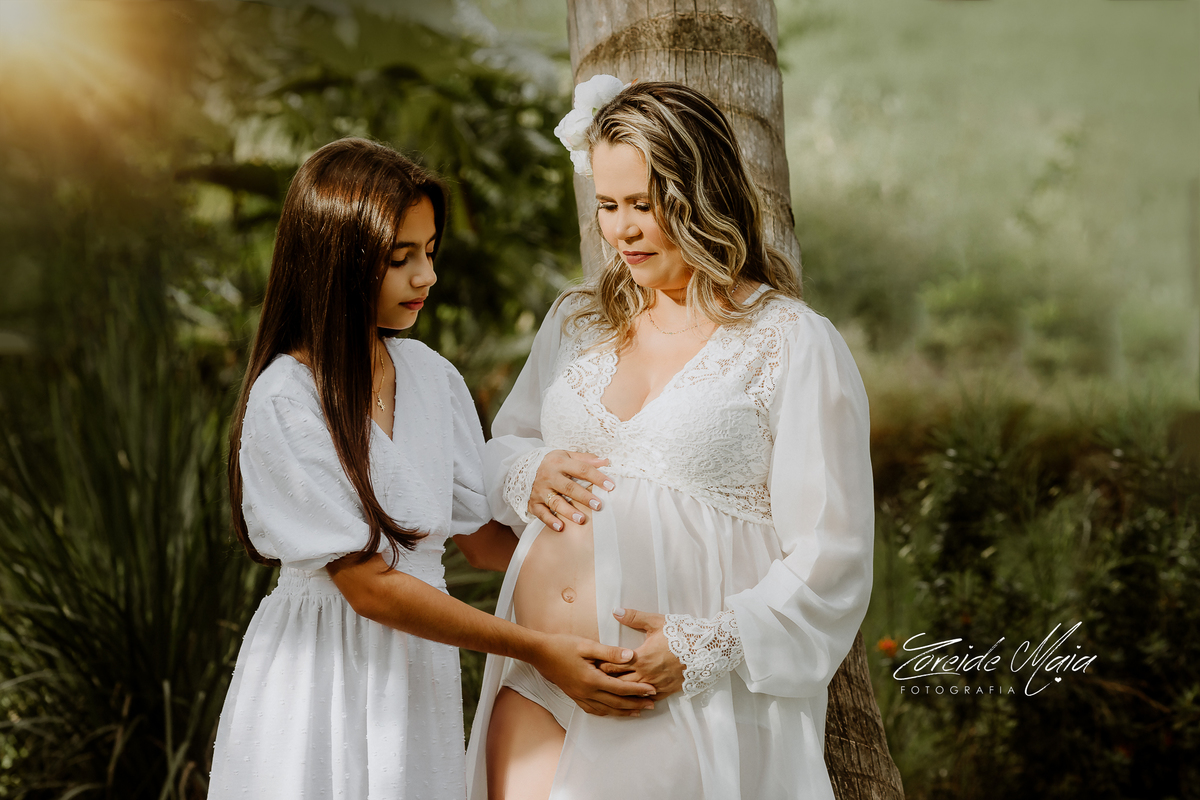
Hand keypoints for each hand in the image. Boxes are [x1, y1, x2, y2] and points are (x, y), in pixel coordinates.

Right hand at [528, 450, 614, 531]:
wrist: (521, 469)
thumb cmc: (552, 464)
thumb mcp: (566, 456)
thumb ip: (585, 459)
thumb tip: (605, 461)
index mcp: (559, 463)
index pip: (581, 469)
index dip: (597, 477)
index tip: (611, 486)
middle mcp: (549, 476)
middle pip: (568, 487)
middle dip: (584, 497)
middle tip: (598, 505)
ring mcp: (540, 491)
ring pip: (555, 502)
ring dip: (568, 511)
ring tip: (581, 519)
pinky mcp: (533, 503)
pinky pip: (541, 513)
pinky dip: (550, 521)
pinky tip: (560, 527)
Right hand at [530, 633, 656, 716]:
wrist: (540, 653)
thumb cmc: (563, 646)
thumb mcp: (587, 645)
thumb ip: (610, 652)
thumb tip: (631, 656)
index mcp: (592, 679)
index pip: (621, 688)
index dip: (638, 690)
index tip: (652, 690)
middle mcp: (587, 692)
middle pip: (617, 703)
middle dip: (636, 704)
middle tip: (652, 704)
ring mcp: (580, 697)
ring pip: (607, 710)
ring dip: (624, 711)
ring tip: (639, 711)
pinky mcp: (575, 697)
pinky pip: (594, 710)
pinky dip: (608, 713)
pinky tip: (614, 711)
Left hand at [598, 608, 684, 696]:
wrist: (705, 649)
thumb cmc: (681, 634)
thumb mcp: (656, 622)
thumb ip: (634, 617)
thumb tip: (616, 611)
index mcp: (641, 658)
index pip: (613, 665)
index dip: (600, 666)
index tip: (591, 666)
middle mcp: (646, 674)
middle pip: (619, 682)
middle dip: (606, 681)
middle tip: (594, 681)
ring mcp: (656, 684)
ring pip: (632, 694)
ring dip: (620, 693)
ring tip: (609, 693)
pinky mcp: (668, 690)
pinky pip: (649, 699)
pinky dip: (639, 700)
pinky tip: (633, 701)